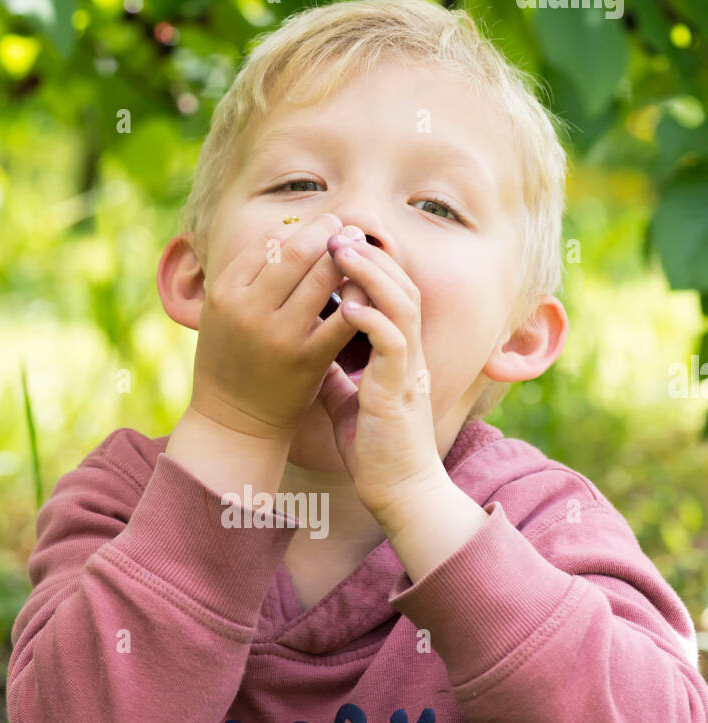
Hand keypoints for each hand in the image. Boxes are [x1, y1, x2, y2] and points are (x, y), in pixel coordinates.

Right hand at [190, 213, 362, 441]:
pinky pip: (342, 317)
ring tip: (360, 249)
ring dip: (347, 257)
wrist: (235, 421)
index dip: (298, 228)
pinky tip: (367, 289)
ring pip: (321, 277)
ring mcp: (280, 335)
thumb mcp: (222, 312)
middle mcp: (249, 310)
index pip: (267, 242)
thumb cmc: (232, 359)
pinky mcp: (308, 359)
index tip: (318, 225)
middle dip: (326, 233)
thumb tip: (288, 228)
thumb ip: (247, 274)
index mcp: (225, 293)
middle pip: (296, 253)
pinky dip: (359, 297)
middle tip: (346, 227)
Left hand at [316, 234, 446, 528]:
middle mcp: (410, 353)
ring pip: (400, 302)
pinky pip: (392, 340)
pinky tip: (346, 303)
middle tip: (336, 231)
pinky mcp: (400, 389)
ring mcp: (409, 369)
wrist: (398, 491)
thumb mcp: (347, 403)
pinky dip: (371, 317)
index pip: (391, 293)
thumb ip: (335, 374)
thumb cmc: (375, 451)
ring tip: (340, 251)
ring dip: (370, 274)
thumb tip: (312, 354)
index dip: (368, 264)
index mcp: (398, 354)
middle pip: (401, 284)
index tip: (334, 244)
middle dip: (369, 255)